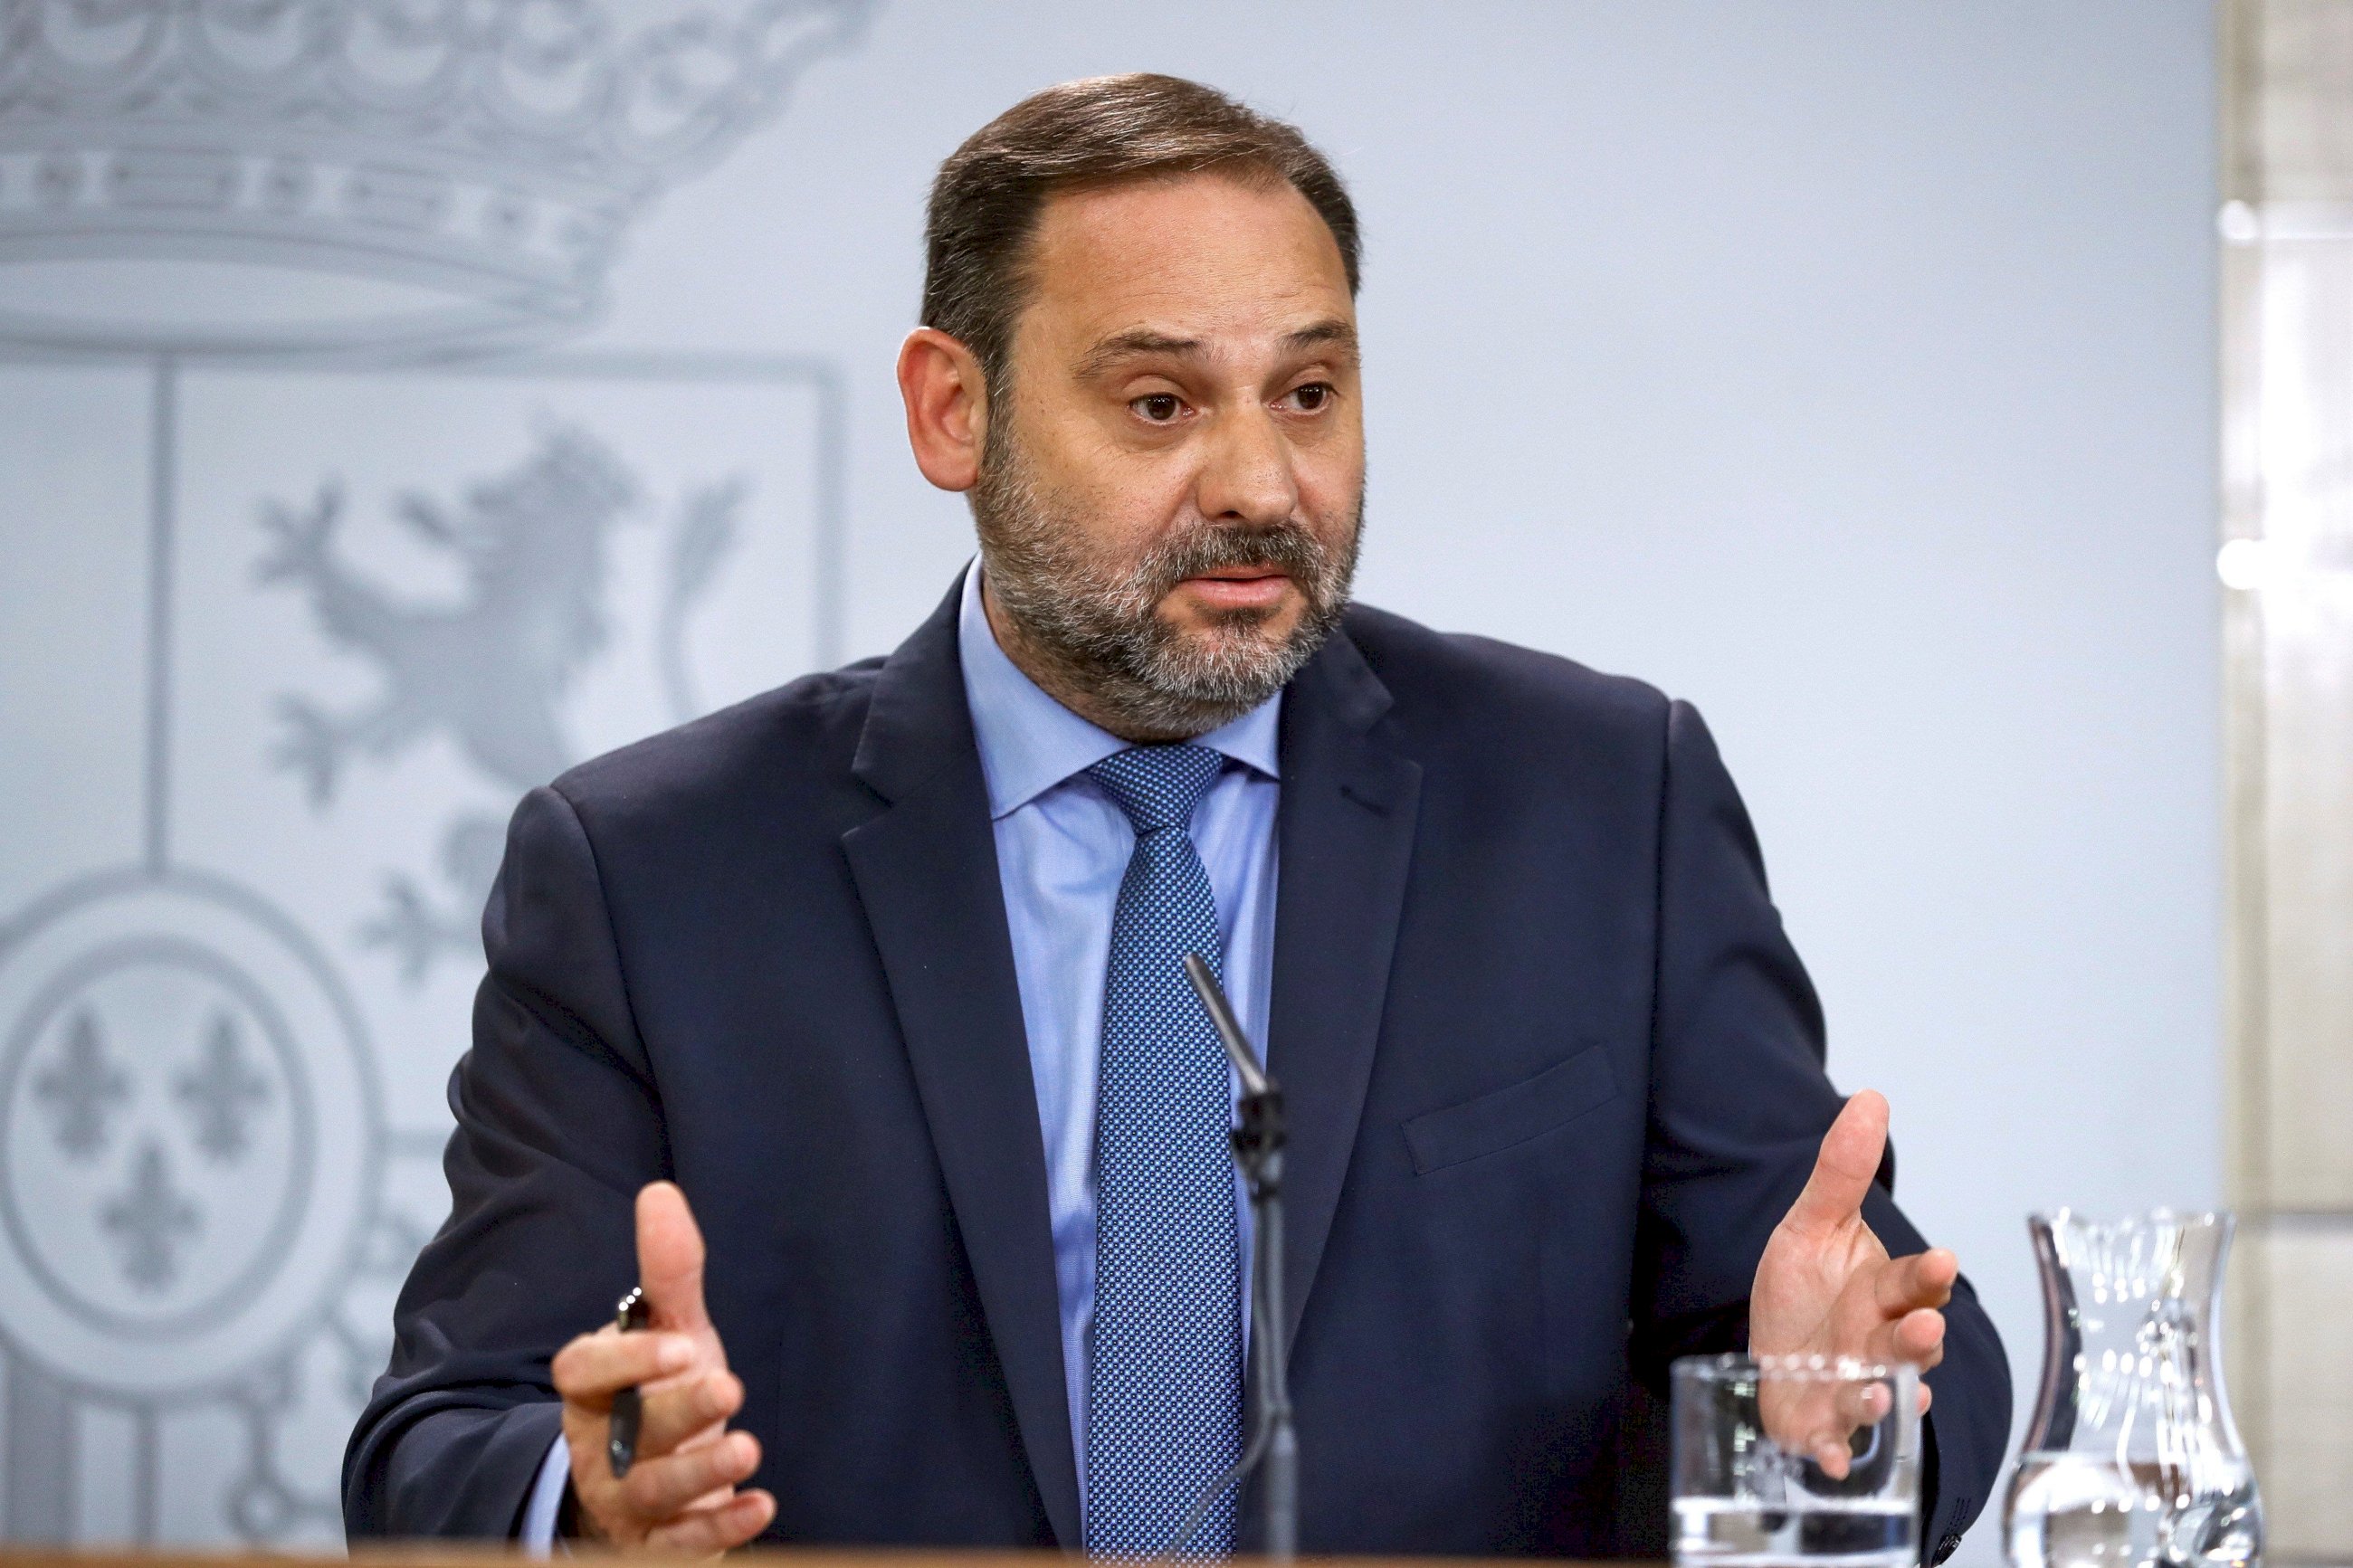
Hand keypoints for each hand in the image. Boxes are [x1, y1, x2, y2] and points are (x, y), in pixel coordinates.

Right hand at [551, 1182, 775, 1549]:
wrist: (655, 1493)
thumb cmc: (662, 1398)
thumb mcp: (673, 1335)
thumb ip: (667, 1276)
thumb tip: (660, 1193)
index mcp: (594, 1391)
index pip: (583, 1370)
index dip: (625, 1358)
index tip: (682, 1344)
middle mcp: (600, 1448)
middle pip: (628, 1432)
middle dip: (677, 1411)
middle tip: (728, 1387)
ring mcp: (624, 1503)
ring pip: (649, 1493)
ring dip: (699, 1474)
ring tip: (747, 1447)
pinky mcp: (652, 1547)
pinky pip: (676, 1547)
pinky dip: (717, 1529)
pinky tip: (760, 1504)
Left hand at [1749, 1090, 1953, 1477]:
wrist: (1774, 1341)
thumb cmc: (1808, 1285)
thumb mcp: (1812, 1223)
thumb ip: (1840, 1172)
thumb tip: (1870, 1098)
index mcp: (1884, 1292)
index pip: (1914, 1282)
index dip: (1928, 1275)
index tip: (1942, 1262)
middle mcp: (1879, 1343)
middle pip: (1907, 1342)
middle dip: (1918, 1339)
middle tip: (1925, 1330)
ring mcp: (1854, 1384)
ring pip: (1880, 1392)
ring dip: (1884, 1396)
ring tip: (1884, 1393)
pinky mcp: (1820, 1422)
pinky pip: (1832, 1441)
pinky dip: (1832, 1452)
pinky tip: (1827, 1459)